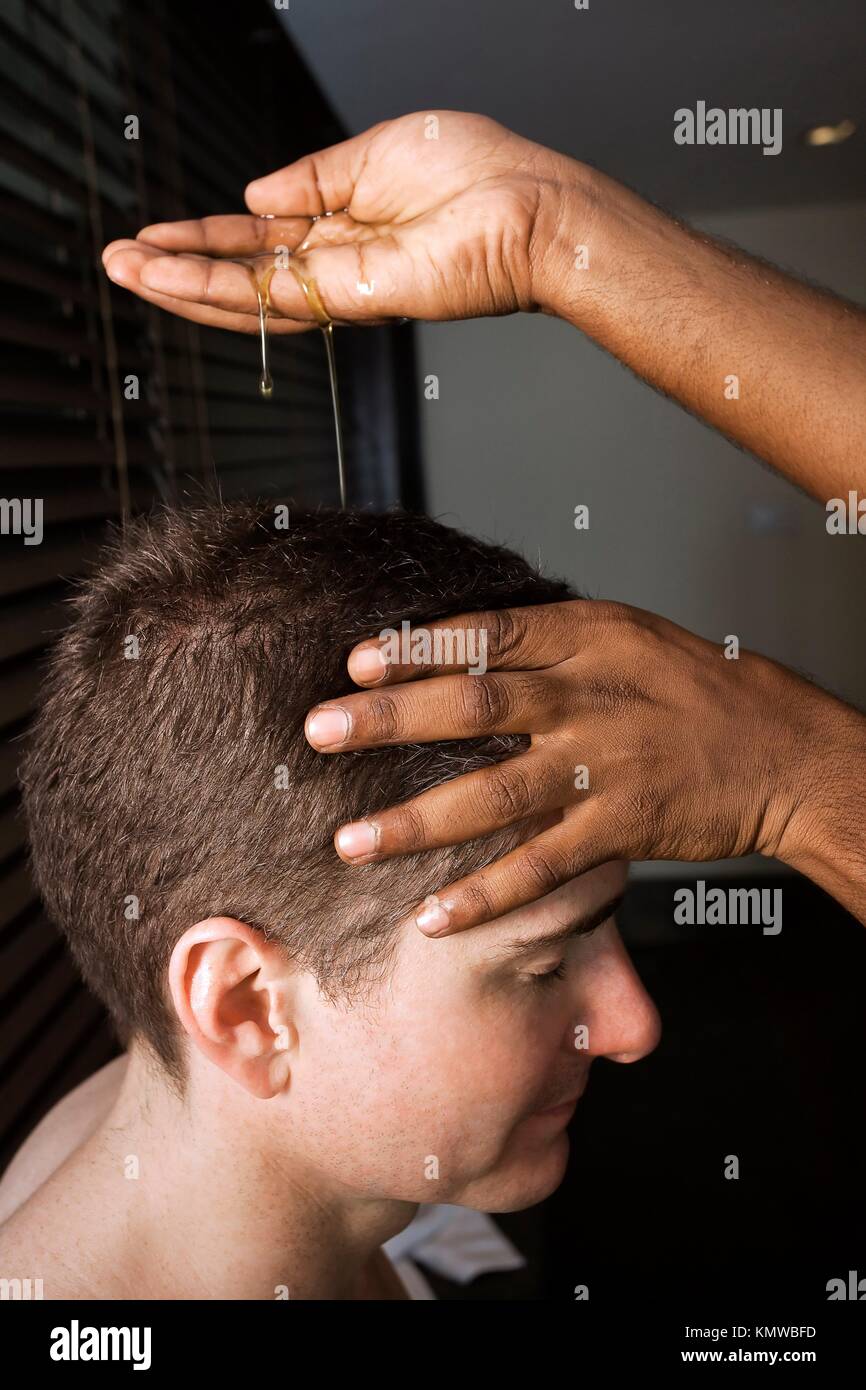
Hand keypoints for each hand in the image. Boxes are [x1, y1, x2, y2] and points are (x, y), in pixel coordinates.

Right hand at [101, 110, 575, 332]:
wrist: (533, 204)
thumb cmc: (478, 170)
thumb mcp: (375, 152)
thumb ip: (312, 177)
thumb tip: (256, 192)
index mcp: (343, 226)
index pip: (258, 240)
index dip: (206, 240)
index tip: (156, 236)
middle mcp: (337, 265)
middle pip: (242, 275)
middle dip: (177, 269)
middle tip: (118, 260)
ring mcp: (344, 289)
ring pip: (246, 296)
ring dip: (179, 285)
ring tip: (123, 270)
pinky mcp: (354, 300)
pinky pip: (272, 297)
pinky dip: (213, 288)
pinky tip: (167, 277)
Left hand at [304, 600, 848, 932]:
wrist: (781, 750)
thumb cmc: (694, 687)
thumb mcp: (624, 636)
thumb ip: (545, 640)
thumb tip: (453, 644)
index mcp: (587, 638)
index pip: (487, 634)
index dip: (416, 648)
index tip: (353, 661)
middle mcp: (589, 697)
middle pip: (472, 705)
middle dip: (386, 719)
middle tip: (316, 731)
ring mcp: (605, 766)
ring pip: (495, 794)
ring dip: (415, 820)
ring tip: (349, 842)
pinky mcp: (622, 829)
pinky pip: (542, 867)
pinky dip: (486, 894)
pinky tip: (432, 915)